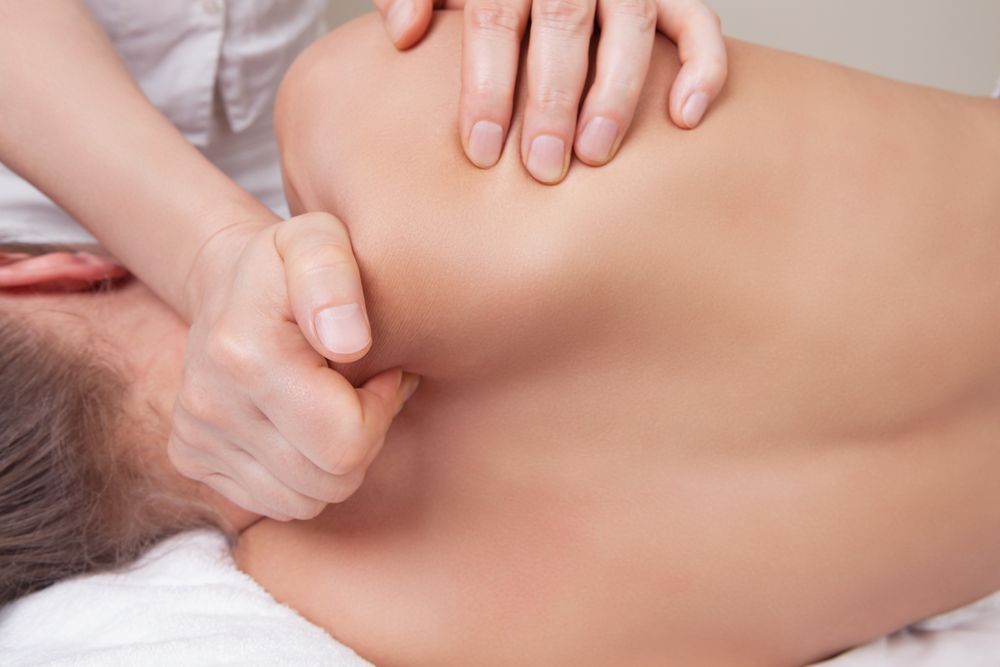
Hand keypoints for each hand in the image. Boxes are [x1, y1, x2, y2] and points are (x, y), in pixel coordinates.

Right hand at [168, 213, 418, 520]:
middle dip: (363, 440)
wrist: (226, 282)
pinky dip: (301, 473)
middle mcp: (210, 404)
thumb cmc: (289, 263)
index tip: (377, 370)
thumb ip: (334, 279)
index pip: (345, 441)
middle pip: (330, 480)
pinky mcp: (191, 458)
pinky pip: (275, 502)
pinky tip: (302, 423)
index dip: (379, 410)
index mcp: (245, 352)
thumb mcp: (319, 239)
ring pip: (305, 501)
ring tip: (331, 404)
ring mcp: (196, 437)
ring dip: (333, 461)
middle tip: (361, 390)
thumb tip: (349, 344)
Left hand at [373, 0, 727, 183]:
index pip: (495, 18)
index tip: (479, 149)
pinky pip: (696, 22)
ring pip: (630, 27)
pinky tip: (684, 117)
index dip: (486, 83)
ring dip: (616, 93)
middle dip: (552, 100)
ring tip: (596, 155)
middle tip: (542, 167)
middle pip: (563, 26)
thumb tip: (400, 31)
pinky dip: (702, 66)